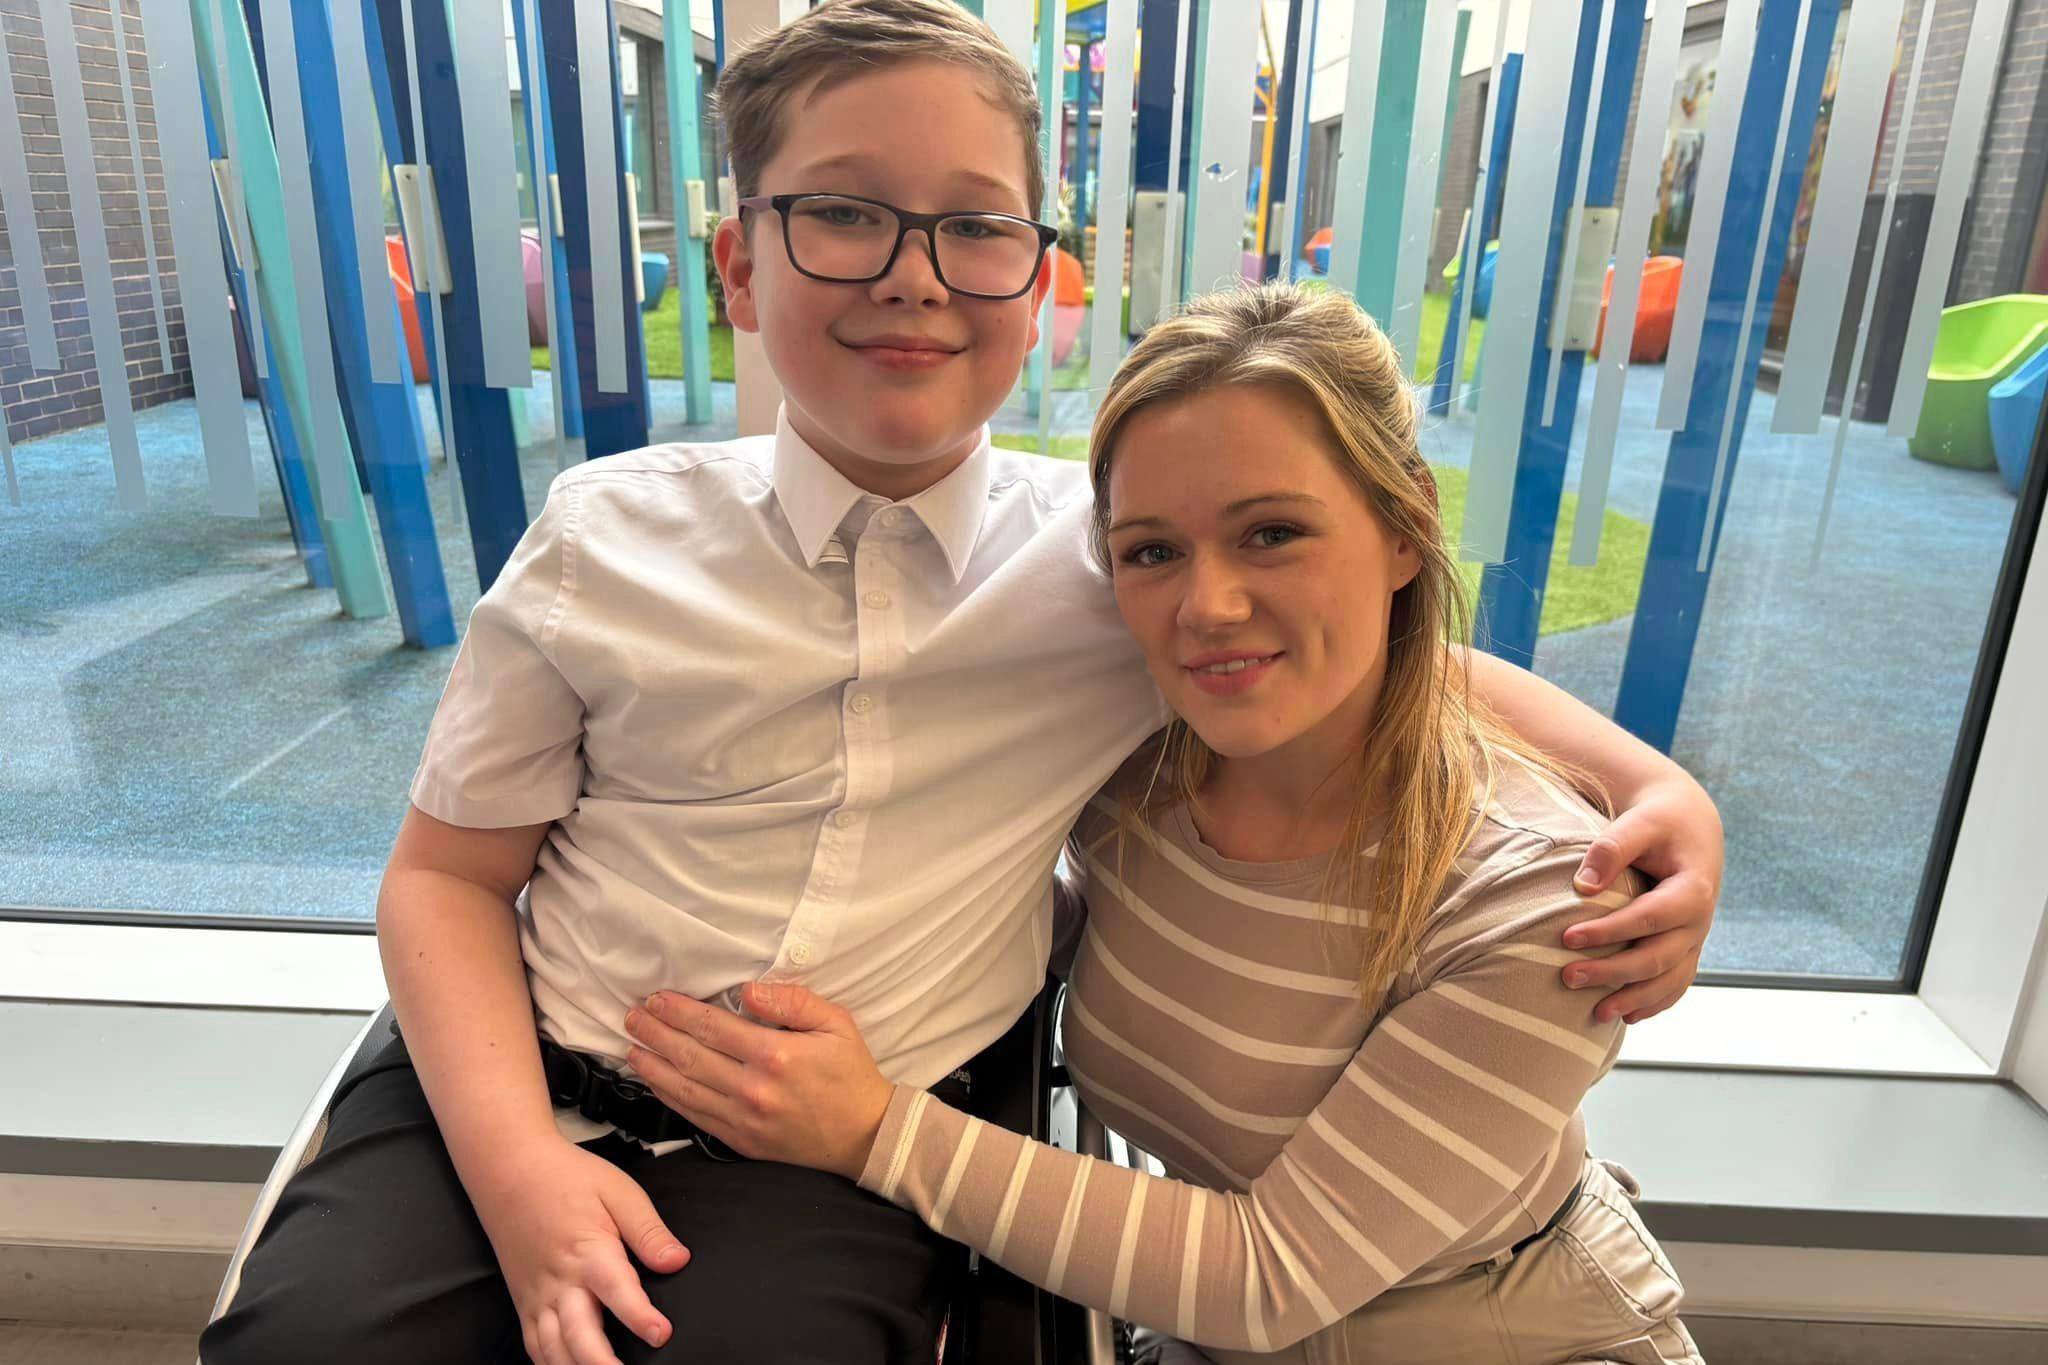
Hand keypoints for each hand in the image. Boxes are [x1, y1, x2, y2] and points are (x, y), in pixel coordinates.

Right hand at [465, 1136, 686, 1364]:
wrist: (509, 1170)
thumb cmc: (566, 1178)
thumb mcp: (618, 1190)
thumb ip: (648, 1231)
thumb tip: (676, 1261)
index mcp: (588, 1250)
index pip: (617, 1290)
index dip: (639, 1316)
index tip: (660, 1334)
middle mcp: (560, 1281)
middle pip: (579, 1334)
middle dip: (602, 1364)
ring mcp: (537, 1296)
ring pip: (553, 1349)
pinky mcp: (524, 1303)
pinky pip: (533, 1345)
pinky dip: (550, 1364)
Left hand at [624, 983, 895, 1181]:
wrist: (864, 1135)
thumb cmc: (850, 1074)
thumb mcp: (836, 1023)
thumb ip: (793, 1000)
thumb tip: (748, 990)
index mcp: (775, 1054)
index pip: (712, 1027)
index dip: (679, 1011)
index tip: (657, 999)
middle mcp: (752, 1088)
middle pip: (690, 1056)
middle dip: (655, 1033)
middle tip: (632, 1017)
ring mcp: (743, 1118)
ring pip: (684, 1088)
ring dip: (652, 1066)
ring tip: (631, 1047)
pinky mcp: (740, 1141)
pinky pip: (694, 1116)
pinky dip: (669, 1097)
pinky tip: (655, 1081)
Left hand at [1562, 777, 1723, 1024]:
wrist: (1690, 824)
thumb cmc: (1660, 822)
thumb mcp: (1639, 823)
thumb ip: (1611, 849)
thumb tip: (1583, 887)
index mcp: (1693, 889)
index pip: (1650, 919)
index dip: (1610, 932)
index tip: (1567, 937)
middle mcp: (1699, 921)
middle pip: (1657, 958)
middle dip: (1613, 972)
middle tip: (1567, 977)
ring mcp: (1695, 939)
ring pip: (1669, 980)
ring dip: (1634, 999)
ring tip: (1596, 1015)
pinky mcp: (1687, 947)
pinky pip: (1676, 983)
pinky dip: (1654, 1003)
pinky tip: (1627, 1017)